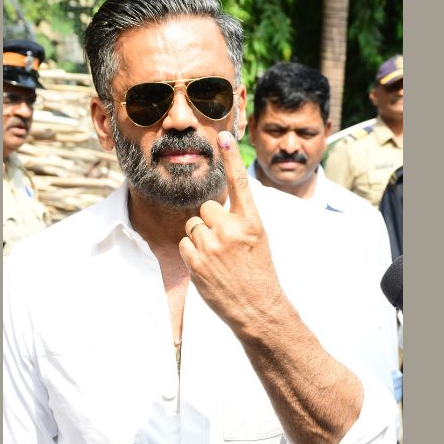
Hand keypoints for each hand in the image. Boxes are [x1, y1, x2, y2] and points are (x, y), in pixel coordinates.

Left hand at [178, 131, 284, 331]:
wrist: (257, 308)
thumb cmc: (258, 272)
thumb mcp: (258, 239)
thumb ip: (239, 219)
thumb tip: (216, 206)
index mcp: (252, 222)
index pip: (240, 183)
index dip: (231, 158)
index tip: (223, 136)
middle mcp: (232, 229)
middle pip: (206, 208)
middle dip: (210, 222)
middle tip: (224, 244)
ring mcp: (213, 245)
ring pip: (193, 226)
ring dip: (200, 238)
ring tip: (218, 257)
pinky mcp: (197, 261)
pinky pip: (184, 243)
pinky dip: (192, 253)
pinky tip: (208, 266)